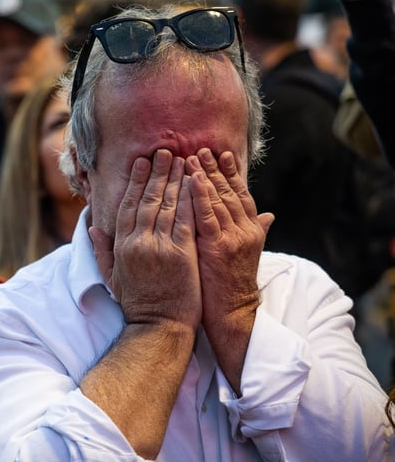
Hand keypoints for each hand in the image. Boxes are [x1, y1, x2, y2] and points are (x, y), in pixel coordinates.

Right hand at [91, 149, 200, 331]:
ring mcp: (160, 248)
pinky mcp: (181, 254)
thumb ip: (102, 251)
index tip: (142, 162)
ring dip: (176, 179)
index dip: (136, 182)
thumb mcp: (112, 277)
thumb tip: (92, 227)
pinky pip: (186, 220)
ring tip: (183, 159)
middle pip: (148, 200)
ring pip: (168, 205)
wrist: (158, 327)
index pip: (129, 206)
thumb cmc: (138, 304)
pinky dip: (190, 199)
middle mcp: (139, 243)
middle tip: (166, 150)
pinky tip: (195, 183)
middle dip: (158, 172)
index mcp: (122, 246)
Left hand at [187, 149, 272, 391]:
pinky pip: (206, 216)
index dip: (231, 174)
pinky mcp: (218, 248)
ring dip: (205, 175)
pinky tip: (191, 179)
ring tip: (192, 156)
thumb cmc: (231, 284)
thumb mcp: (247, 254)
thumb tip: (270, 215)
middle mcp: (244, 230)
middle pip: (228, 192)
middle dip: (214, 168)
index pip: (240, 195)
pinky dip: (200, 196)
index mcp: (250, 230)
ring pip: (218, 200)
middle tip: (201, 147)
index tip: (221, 154)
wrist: (232, 313)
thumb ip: (256, 231)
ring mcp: (232, 238)